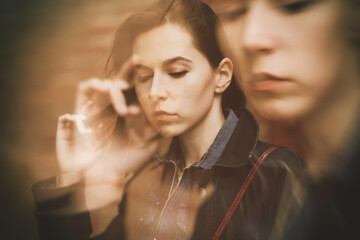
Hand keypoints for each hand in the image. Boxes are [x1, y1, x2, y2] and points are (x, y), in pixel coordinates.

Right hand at [55, 57, 163, 207]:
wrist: (105, 179)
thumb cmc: (126, 165)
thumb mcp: (148, 146)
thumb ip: (156, 128)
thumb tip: (165, 110)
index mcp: (124, 115)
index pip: (131, 92)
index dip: (138, 79)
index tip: (150, 67)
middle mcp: (110, 109)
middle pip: (117, 83)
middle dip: (127, 71)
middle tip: (139, 62)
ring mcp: (95, 110)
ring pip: (102, 85)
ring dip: (114, 87)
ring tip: (122, 98)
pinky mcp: (80, 113)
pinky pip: (83, 90)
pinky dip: (94, 87)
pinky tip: (107, 96)